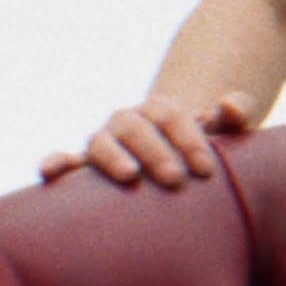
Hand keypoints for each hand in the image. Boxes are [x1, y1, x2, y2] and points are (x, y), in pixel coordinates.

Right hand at [39, 92, 252, 187]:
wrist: (172, 164)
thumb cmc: (201, 152)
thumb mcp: (224, 134)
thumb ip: (234, 115)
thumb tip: (231, 104)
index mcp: (161, 110)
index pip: (172, 116)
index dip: (189, 140)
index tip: (206, 170)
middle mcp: (129, 122)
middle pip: (136, 127)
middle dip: (156, 151)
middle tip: (175, 180)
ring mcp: (105, 142)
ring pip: (101, 141)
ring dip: (113, 156)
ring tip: (130, 176)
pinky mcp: (85, 167)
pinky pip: (65, 161)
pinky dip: (55, 162)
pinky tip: (50, 174)